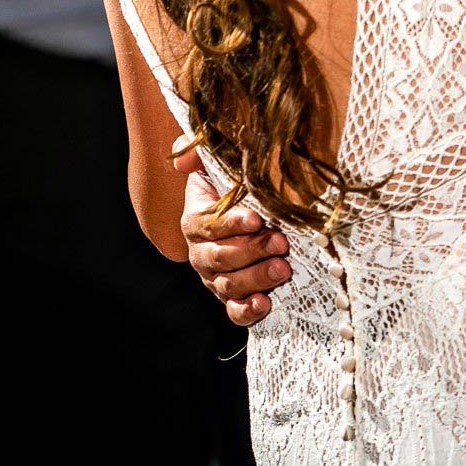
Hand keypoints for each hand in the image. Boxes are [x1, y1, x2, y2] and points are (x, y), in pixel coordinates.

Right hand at [176, 147, 289, 325]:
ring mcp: (216, 278)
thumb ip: (199, 155)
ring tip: (283, 268)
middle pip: (221, 257)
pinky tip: (264, 304)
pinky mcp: (233, 297)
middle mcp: (202, 253)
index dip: (231, 222)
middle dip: (252, 250)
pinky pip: (234, 310)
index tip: (257, 218)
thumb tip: (182, 158)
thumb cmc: (235, 187)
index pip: (209, 225)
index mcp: (196, 221)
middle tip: (280, 243)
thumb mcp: (218, 165)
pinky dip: (247, 311)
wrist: (251, 213)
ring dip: (256, 278)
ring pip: (229, 284)